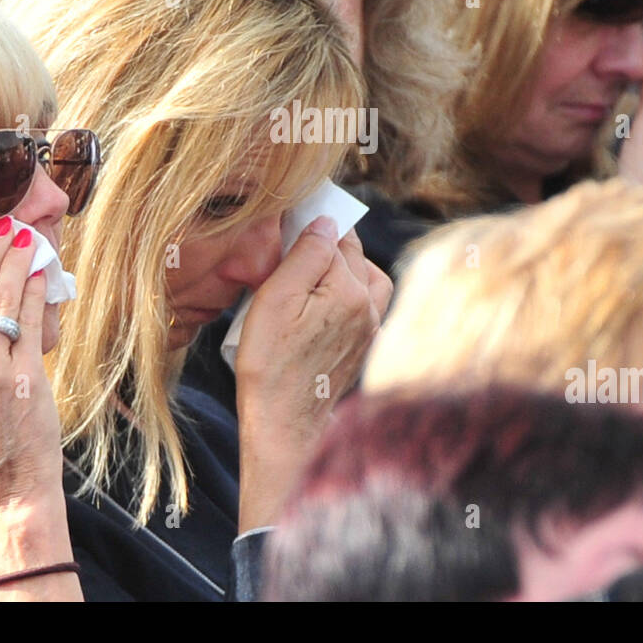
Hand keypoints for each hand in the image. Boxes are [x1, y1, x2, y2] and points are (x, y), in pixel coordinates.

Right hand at [234, 217, 389, 527]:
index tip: (290, 226)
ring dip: (342, 270)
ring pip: (366, 279)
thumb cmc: (271, 361)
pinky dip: (345, 296)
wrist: (284, 422)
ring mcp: (370, 329)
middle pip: (355, 256)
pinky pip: (362, 306)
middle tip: (291, 255)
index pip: (338, 236)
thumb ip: (306, 253)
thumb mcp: (276, 297)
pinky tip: (318, 306)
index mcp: (351, 290)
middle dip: (327, 248)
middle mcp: (370, 307)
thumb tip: (326, 221)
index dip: (312, 226)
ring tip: (307, 278)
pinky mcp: (363, 347)